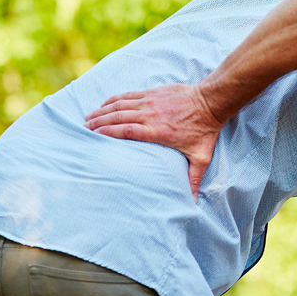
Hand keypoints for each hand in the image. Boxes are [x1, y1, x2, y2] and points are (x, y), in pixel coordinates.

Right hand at [84, 84, 221, 200]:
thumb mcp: (201, 157)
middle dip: (99, 122)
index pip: (127, 130)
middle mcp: (151, 115)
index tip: (94, 135)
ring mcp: (152, 102)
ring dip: (102, 110)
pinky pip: (129, 95)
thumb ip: (194, 179)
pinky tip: (105, 103)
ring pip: (120, 104)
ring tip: (88, 117)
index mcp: (158, 131)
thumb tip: (193, 203)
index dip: (108, 132)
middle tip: (84, 128)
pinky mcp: (154, 92)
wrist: (212, 101)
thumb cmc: (205, 130)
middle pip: (118, 116)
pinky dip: (114, 99)